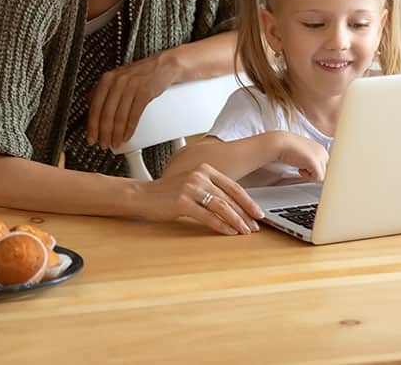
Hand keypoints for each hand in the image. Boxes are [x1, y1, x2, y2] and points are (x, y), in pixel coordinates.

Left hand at [87, 52, 180, 149]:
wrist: (163, 66)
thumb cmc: (140, 74)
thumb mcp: (118, 77)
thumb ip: (104, 90)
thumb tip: (91, 105)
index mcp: (107, 79)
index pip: (94, 106)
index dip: (92, 126)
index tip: (92, 138)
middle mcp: (117, 82)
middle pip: (106, 113)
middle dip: (104, 133)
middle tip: (104, 144)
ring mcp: (131, 87)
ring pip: (120, 116)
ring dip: (116, 134)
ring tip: (115, 143)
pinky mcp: (145, 92)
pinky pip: (134, 115)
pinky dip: (129, 129)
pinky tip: (127, 136)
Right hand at [136, 162, 263, 235]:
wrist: (142, 195)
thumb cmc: (167, 193)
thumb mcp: (191, 184)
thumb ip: (210, 190)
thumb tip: (233, 207)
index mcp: (205, 169)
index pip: (233, 186)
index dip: (248, 201)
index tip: (258, 213)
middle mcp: (199, 175)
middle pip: (230, 197)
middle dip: (245, 213)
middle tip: (256, 226)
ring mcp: (191, 187)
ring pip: (222, 207)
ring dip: (236, 221)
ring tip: (245, 231)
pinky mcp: (182, 201)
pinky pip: (208, 216)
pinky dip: (221, 225)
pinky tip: (229, 232)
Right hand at [274, 133, 328, 181]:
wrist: (281, 144)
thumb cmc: (289, 149)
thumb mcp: (305, 153)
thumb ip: (312, 160)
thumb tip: (315, 172)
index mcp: (321, 149)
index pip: (324, 166)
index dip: (314, 169)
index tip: (305, 167)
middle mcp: (323, 152)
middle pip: (324, 171)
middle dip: (313, 172)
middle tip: (301, 166)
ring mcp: (320, 157)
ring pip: (322, 175)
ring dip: (310, 174)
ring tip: (300, 166)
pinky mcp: (315, 163)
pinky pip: (318, 178)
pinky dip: (308, 176)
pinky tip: (299, 168)